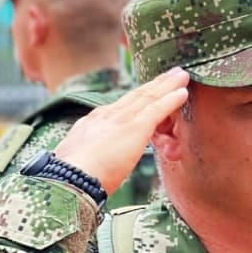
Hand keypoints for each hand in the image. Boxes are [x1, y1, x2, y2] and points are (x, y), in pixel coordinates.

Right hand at [54, 68, 189, 193]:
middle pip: (136, 95)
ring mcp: (120, 119)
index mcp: (92, 123)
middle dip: (155, 84)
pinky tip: (184, 92)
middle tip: (171, 74)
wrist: (67, 178)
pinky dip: (171, 99)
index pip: (120, 106)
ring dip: (167, 85)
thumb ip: (90, 154)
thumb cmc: (71, 178)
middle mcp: (106, 115)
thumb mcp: (78, 159)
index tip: (149, 89)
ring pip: (148, 96)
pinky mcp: (134, 127)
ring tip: (182, 75)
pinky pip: (157, 109)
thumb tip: (93, 162)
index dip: (138, 96)